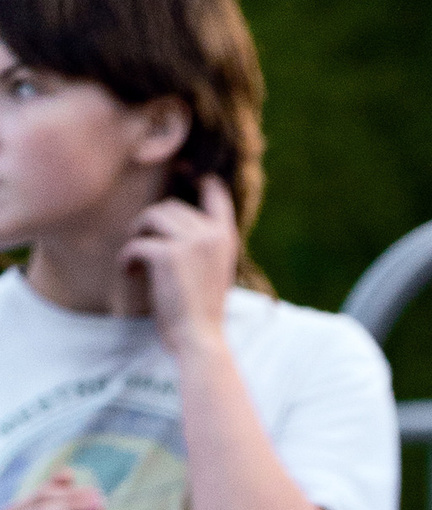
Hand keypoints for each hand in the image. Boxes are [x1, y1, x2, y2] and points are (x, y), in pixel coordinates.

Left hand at [119, 175, 239, 347]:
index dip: (198, 176)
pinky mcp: (168, 255)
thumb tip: (172, 215)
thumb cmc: (202, 313)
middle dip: (152, 225)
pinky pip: (137, 243)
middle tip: (144, 248)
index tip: (181, 168)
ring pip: (152, 217)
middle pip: (170, 206)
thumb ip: (203, 243)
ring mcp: (191, 243)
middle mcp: (212, 235)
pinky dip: (128, 258)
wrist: (200, 342)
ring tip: (137, 260)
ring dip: (138, 236)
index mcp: (226, 239)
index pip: (215, 193)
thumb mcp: (214, 272)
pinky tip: (131, 273)